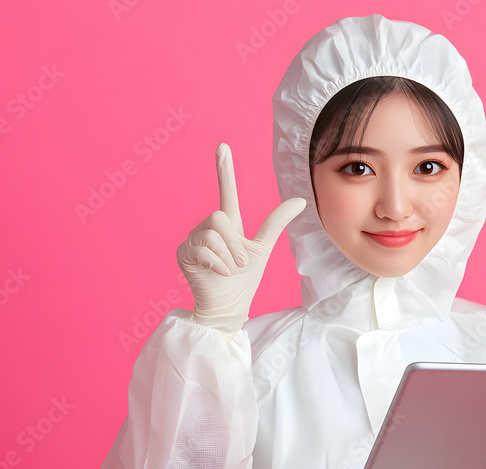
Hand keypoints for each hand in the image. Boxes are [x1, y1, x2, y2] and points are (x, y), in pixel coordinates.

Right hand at [176, 143, 304, 335]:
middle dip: (234, 243)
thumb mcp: (263, 247)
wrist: (230, 306)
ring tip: (229, 270)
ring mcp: (193, 240)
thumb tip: (301, 200)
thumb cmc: (244, 280)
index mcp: (228, 224)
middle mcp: (208, 228)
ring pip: (212, 234)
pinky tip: (219, 274)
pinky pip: (203, 249)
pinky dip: (217, 264)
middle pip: (219, 216)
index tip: (223, 147)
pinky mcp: (183, 254)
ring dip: (227, 256)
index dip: (225, 170)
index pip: (227, 192)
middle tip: (238, 263)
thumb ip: (276, 222)